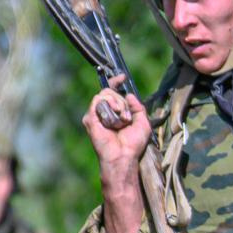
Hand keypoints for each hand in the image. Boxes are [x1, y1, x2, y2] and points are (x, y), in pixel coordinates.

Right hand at [84, 76, 151, 232]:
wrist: (124, 155)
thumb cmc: (133, 143)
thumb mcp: (143, 121)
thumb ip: (138, 106)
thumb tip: (128, 95)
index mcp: (115, 112)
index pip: (113, 91)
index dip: (116, 82)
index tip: (122, 77)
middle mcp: (104, 112)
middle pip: (110, 91)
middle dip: (122, 101)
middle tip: (127, 118)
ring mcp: (95, 114)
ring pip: (105, 94)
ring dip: (118, 106)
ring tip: (122, 122)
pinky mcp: (90, 118)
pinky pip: (98, 100)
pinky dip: (109, 107)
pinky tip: (114, 121)